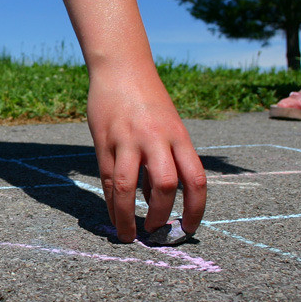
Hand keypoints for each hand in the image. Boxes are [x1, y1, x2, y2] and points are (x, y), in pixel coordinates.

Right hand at [87, 70, 206, 242]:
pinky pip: (108, 179)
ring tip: (129, 234)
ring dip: (128, 217)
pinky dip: (111, 203)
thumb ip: (166, 159)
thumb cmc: (148, 101)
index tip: (188, 229)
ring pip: (128, 187)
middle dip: (160, 215)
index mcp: (179, 136)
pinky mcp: (104, 141)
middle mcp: (156, 139)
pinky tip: (113, 216)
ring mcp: (128, 140)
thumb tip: (153, 199)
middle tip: (155, 230)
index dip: (195, 210)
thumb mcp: (168, 126)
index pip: (196, 180)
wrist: (121, 67)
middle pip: (164, 186)